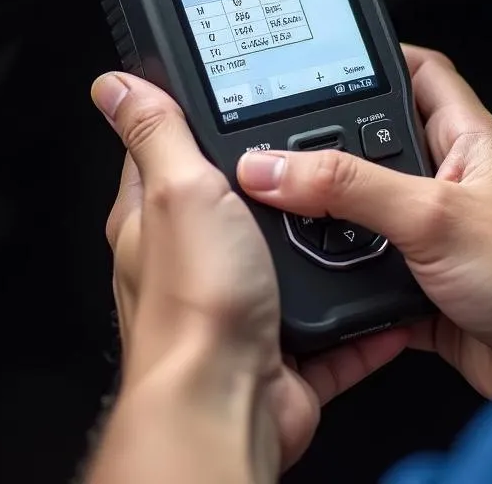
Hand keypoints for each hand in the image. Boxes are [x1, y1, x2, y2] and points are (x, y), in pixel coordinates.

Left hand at [90, 73, 409, 481]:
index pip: (167, 151)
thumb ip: (156, 134)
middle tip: (311, 156)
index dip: (195, 121)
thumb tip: (113, 86)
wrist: (226, 404)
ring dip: (315, 247)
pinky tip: (377, 296)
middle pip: (232, 204)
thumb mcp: (178, 189)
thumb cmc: (193, 304)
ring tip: (352, 216)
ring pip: (283, 263)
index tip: (232, 102)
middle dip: (270, 185)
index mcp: (154, 217)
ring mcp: (234, 305)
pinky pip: (325, 328)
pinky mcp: (277, 349)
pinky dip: (353, 317)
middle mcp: (190, 260)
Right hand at [238, 46, 491, 399]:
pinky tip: (321, 278)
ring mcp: (436, 235)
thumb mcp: (432, 215)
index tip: (320, 60)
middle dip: (331, 150)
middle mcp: (450, 182)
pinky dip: (342, 277)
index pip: (419, 73)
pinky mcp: (424, 286)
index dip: (373, 59)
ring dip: (333, 222)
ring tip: (292, 214)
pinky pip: (367, 270)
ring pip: (365, 212)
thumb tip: (273, 167)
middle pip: (377, 145)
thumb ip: (348, 187)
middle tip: (284, 149)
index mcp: (466, 140)